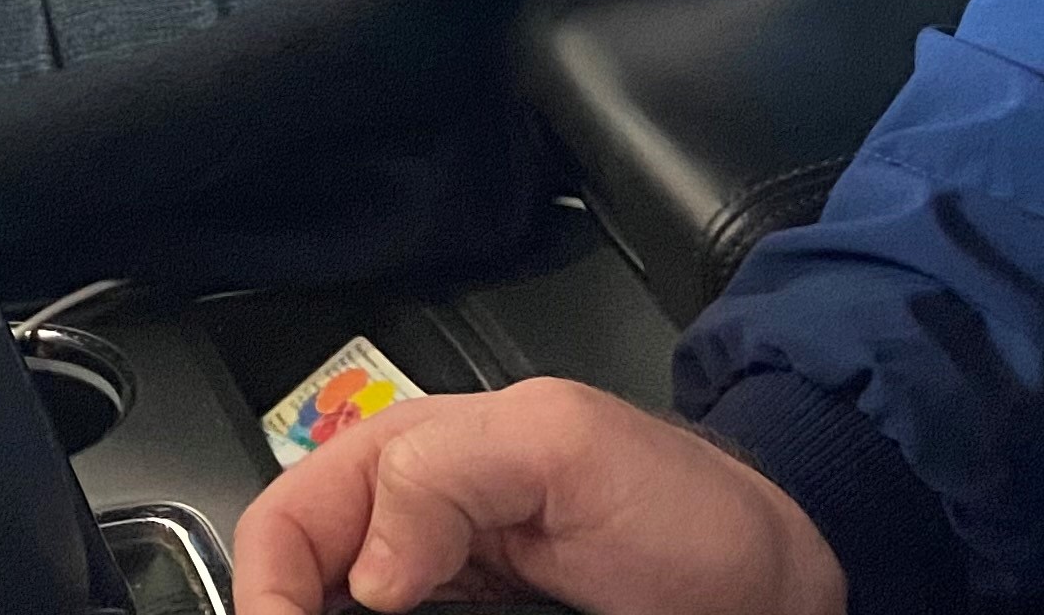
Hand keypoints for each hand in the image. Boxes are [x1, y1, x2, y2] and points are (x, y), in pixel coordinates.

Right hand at [232, 380, 842, 614]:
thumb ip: (448, 471)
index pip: (285, 526)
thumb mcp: (563, 445)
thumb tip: (367, 565)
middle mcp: (409, 541)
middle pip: (307, 592)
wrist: (774, 586)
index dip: (269, 591)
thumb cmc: (686, 504)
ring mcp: (445, 605)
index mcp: (405, 464)